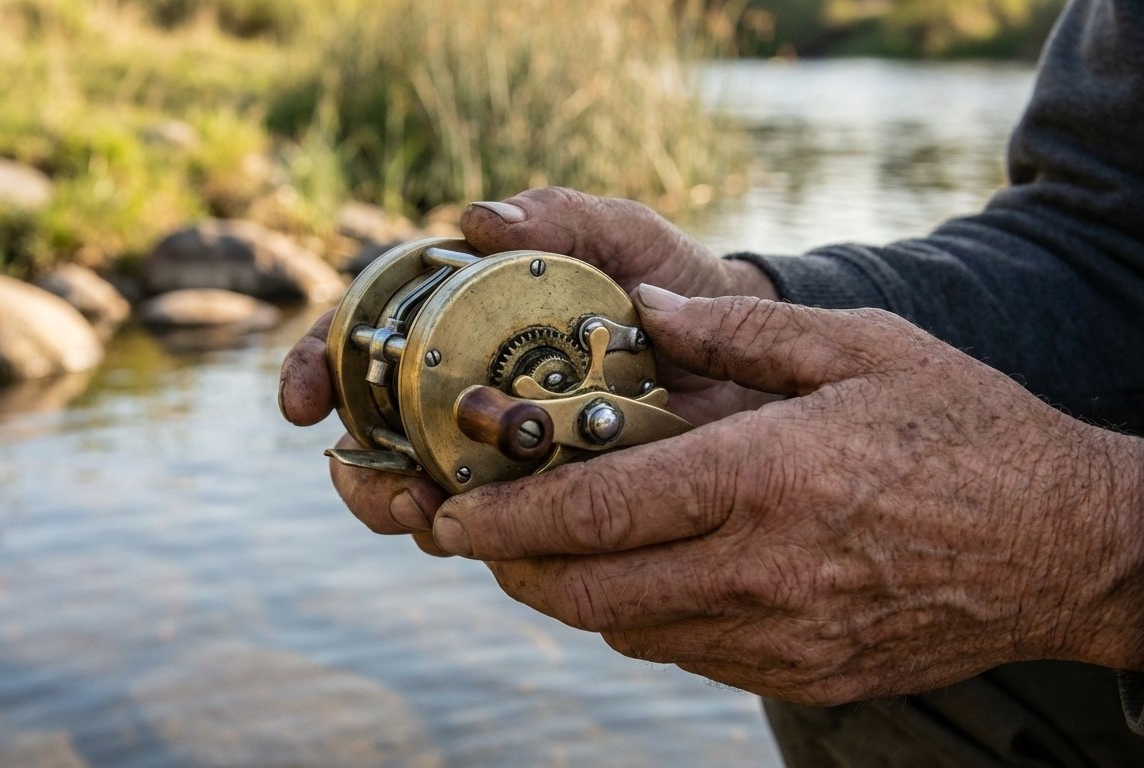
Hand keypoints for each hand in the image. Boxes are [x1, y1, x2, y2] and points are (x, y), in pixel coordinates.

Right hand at [279, 188, 779, 550]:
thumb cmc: (676, 285)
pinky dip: (477, 538)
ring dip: (403, 510)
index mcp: (461, 319)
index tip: (301, 401)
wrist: (750, 360)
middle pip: (373, 433)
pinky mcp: (542, 504)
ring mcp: (497, 453)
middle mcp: (464, 391)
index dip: (316, 366)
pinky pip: (492, 532)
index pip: (363, 338)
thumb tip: (479, 218)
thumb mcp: (628, 239)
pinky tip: (490, 538)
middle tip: (382, 480)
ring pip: (419, 493)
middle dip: (358, 466)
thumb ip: (565, 218)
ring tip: (426, 513)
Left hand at [429, 287, 1143, 703]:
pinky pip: (689, 655)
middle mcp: (762, 569)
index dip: (507, 520)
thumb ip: (738, 334)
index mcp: (764, 477)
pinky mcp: (806, 673)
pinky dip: (642, 621)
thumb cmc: (968, 431)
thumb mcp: (861, 348)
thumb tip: (644, 308)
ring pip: (630, 633)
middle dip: (514, 568)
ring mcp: (784, 635)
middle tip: (476, 538)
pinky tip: (643, 578)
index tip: (449, 517)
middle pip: (590, 592)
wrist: (1071, 546)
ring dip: (573, 595)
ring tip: (549, 549)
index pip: (598, 512)